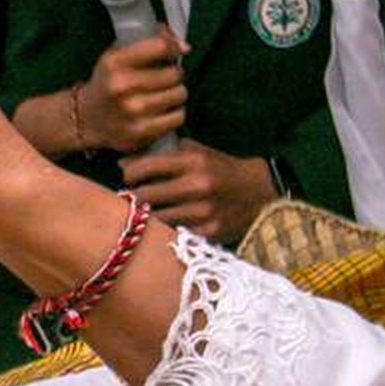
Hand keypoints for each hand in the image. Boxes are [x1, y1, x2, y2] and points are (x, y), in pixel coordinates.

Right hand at [66, 33, 187, 154]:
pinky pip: (178, 117)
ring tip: (161, 95)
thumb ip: (150, 41)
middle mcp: (121, 86)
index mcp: (114, 62)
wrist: (87, 118)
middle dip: (173, 74)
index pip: (160, 47)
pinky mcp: (141, 133)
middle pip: (174, 73)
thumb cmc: (109, 82)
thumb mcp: (118, 54)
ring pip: (179, 94)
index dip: (173, 48)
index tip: (174, 53)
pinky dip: (174, 113)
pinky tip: (161, 111)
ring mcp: (132, 112)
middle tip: (163, 78)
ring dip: (175, 93)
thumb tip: (184, 47)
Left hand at [120, 140, 275, 240]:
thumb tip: (124, 163)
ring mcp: (203, 212)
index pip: (144, 167)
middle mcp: (197, 186)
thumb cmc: (220, 169)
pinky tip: (169, 222)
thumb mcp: (196, 152)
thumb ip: (162, 154)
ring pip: (156, 218)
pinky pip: (174, 232)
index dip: (130, 173)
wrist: (260, 192)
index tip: (129, 175)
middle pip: (145, 195)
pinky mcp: (208, 232)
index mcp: (193, 161)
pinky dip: (168, 228)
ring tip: (149, 209)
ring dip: (149, 214)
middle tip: (134, 195)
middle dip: (135, 195)